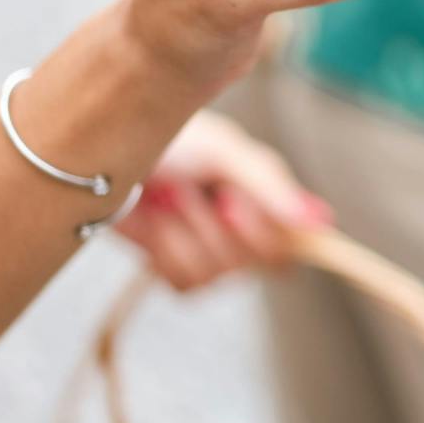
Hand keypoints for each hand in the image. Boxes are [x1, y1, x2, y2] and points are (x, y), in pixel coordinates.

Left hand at [113, 111, 329, 290]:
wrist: (101, 155)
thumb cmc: (170, 138)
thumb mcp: (226, 153)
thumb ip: (271, 188)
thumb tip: (322, 222)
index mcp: (268, 198)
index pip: (294, 243)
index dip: (263, 232)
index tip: (231, 202)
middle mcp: (246, 229)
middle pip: (252, 264)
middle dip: (214, 227)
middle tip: (195, 191)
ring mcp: (212, 251)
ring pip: (215, 275)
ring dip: (183, 235)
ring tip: (168, 200)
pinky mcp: (175, 267)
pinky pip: (184, 284)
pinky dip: (164, 252)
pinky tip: (154, 222)